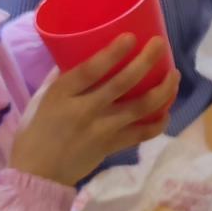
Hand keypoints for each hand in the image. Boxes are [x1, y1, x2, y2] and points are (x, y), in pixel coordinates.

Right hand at [10, 36, 178, 186]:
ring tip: (174, 75)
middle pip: (122, 83)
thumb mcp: (44, 97)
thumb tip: (87, 53)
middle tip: (160, 45)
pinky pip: (141, 134)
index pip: (91, 69)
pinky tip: (167, 111)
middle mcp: (85, 111)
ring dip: (162, 90)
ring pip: (140, 108)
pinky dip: (158, 123)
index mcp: (63, 94)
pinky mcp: (112, 147)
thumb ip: (66, 76)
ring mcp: (101, 130)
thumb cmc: (38, 129)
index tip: (131, 37)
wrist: (38, 173)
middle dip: (146, 61)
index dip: (112, 53)